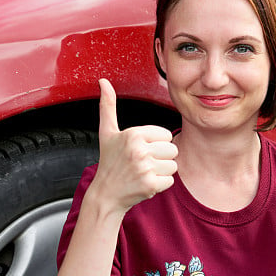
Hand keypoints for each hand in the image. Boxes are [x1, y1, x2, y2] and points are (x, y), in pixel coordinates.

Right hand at [93, 79, 177, 212]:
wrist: (105, 194)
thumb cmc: (109, 162)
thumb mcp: (107, 132)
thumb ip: (108, 106)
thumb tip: (103, 81)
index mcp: (133, 134)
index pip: (166, 135)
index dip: (156, 144)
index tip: (140, 151)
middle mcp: (139, 150)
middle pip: (172, 150)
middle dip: (160, 158)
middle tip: (142, 164)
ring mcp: (145, 168)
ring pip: (173, 166)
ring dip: (161, 172)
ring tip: (144, 173)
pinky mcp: (150, 185)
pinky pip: (170, 181)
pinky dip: (160, 185)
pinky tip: (145, 183)